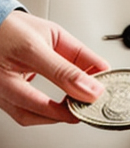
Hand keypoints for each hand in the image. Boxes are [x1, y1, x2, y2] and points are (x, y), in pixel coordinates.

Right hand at [0, 10, 109, 125]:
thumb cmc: (15, 29)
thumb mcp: (51, 35)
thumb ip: (77, 55)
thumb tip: (102, 70)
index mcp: (22, 49)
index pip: (54, 70)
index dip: (78, 83)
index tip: (96, 92)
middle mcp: (3, 73)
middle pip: (35, 104)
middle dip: (64, 113)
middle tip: (84, 110)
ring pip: (26, 116)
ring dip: (53, 118)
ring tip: (72, 110)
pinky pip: (20, 114)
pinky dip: (41, 116)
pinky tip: (56, 109)